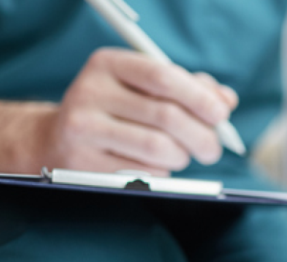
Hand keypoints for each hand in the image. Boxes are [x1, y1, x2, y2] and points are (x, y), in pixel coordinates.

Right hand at [41, 48, 237, 175]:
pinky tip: (155, 166)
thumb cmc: (118, 110)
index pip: (163, 77)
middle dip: (202, 136)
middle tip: (212, 148)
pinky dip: (162, 172)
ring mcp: (82, 128)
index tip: (221, 115)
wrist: (59, 139)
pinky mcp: (82, 162)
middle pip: (166, 116)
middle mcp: (90, 91)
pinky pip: (143, 172)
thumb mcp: (146, 88)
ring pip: (158, 148)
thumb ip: (189, 88)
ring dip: (182, 156)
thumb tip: (226, 100)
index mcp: (108, 64)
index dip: (199, 98)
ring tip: (181, 155)